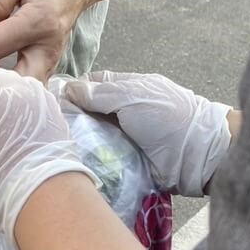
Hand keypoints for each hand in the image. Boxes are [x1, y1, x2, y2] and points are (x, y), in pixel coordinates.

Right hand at [64, 71, 232, 195]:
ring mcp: (123, 137)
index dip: (74, 92)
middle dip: (72, 120)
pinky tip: (74, 164)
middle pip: (89, 113)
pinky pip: (101, 159)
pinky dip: (90, 161)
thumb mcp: (132, 97)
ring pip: (92, 138)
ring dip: (79, 143)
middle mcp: (123, 112)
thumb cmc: (168, 117)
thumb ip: (100, 93)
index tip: (54, 104)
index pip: (93, 85)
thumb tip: (67, 89)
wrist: (197, 154)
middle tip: (52, 131)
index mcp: (127, 89)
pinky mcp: (124, 162)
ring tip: (58, 150)